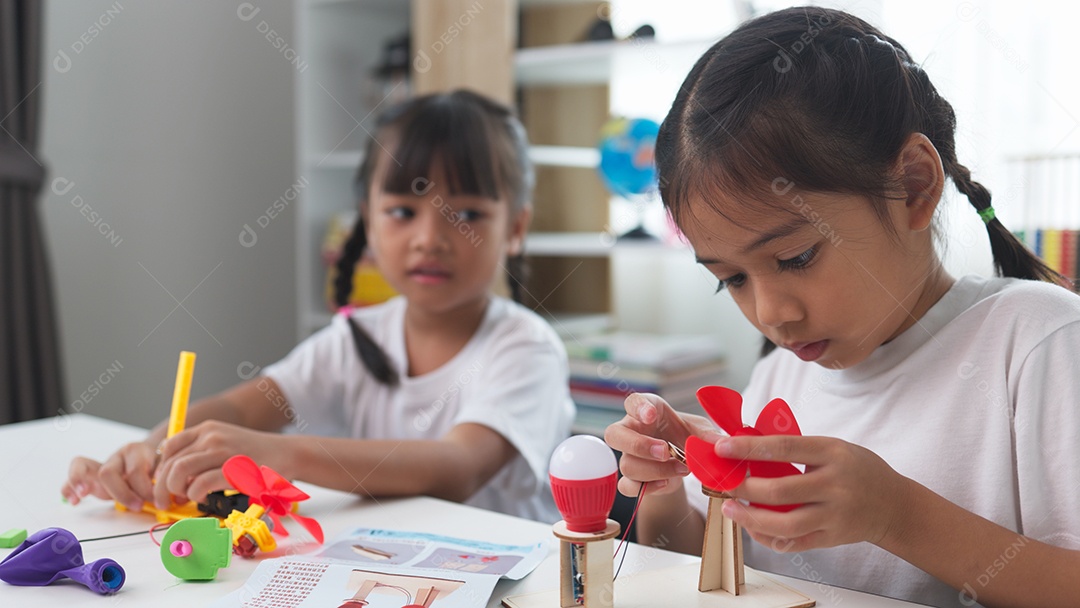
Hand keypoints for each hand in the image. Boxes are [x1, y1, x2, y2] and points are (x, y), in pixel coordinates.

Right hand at [61, 441, 156, 510]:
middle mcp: (116, 457)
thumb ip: (162, 472)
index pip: (136, 470)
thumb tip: (161, 482)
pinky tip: (73, 500)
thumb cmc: (155, 465)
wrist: (148, 457)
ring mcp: (100, 466)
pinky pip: (71, 479)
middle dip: (121, 493)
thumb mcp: (163, 466)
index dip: (146, 488)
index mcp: (136, 452)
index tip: (157, 501)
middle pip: (108, 471)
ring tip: (82, 494)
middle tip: (137, 506)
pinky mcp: (89, 477)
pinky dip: (69, 488)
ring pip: (82, 467)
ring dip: (79, 481)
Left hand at [153, 420, 283, 508]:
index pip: (169, 446)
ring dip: (175, 491)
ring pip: (179, 472)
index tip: (165, 483)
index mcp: (208, 429)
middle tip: (166, 501)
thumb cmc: (257, 455)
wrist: (288, 453)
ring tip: (183, 499)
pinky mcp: (232, 469)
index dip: (162, 468)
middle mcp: (211, 436)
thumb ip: (203, 452)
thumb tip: (174, 474)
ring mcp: (222, 451)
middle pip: (171, 462)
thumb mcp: (226, 443)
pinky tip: (200, 498)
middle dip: (162, 487)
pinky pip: (200, 484)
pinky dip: (194, 495)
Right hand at [604, 392, 722, 496]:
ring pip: (626, 465)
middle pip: (614, 434)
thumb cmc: (687, 436)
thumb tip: (719, 444)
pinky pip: (627, 486)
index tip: (652, 415)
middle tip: (665, 451)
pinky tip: (665, 483)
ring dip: (656, 470)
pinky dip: (648, 488)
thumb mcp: (700, 430)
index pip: (632, 402)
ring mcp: (628, 456)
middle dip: (639, 445)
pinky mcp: (632, 478)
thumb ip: (707, 435)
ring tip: (682, 468)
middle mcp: (631, 431)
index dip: (639, 408)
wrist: (683, 462)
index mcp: (647, 410)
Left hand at [715, 434, 909, 552]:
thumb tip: (748, 446)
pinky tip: (751, 526)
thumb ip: (796, 448)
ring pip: (786, 523)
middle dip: (744, 488)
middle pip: (781, 490)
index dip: (748, 448)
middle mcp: (835, 485)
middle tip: (723, 484)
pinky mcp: (832, 538)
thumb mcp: (833, 447)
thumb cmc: (857, 469)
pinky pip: (794, 543)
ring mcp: (835, 515)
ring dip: (751, 517)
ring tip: (730, 508)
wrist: (894, 505)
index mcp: (832, 453)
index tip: (722, 448)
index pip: (783, 448)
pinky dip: (767, 537)